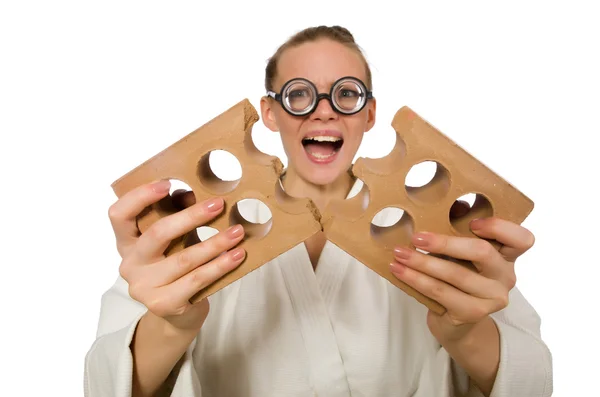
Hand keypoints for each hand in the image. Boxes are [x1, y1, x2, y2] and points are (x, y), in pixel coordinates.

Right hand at [108, 179, 245, 331]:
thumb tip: (192, 194)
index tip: (167, 183)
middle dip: (191, 216)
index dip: (139, 196)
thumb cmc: (176, 269)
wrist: (179, 314)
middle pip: (157, 233)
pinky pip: (197, 279)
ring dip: (215, 243)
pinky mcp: (163, 304)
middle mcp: (129, 264)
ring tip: (237, 232)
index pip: (119, 215)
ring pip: (184, 258)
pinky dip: (220, 266)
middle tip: (219, 204)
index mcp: (127, 243)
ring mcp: (144, 287)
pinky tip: (236, 256)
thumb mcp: (173, 243)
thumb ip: (175, 219)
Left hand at [389, 200, 534, 342]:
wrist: (453, 319)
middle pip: (483, 252)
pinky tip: (399, 271)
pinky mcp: (473, 312)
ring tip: (400, 254)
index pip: (522, 239)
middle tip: (417, 237)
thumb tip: (448, 203)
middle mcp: (505, 276)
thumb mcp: (459, 251)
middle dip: (445, 242)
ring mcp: (492, 297)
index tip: (472, 222)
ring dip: (422, 262)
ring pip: (455, 274)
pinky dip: (416, 279)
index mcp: (506, 255)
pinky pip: (441, 292)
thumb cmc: (456, 275)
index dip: (500, 227)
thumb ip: (457, 227)